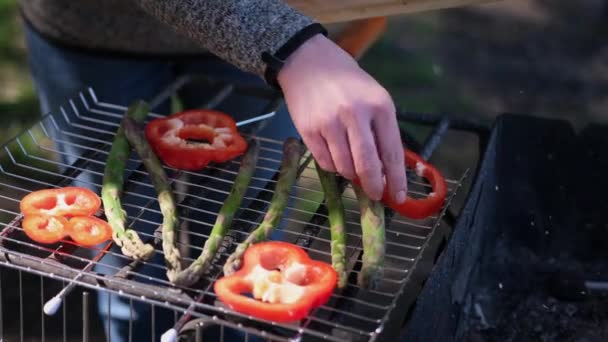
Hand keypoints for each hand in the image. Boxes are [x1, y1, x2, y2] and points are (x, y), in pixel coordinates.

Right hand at [277, 34, 406, 202]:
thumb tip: (387, 170)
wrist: (307, 61)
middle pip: (368, 165)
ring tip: (352, 166)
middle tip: (375, 195)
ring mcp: (329, 123)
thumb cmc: (346, 80)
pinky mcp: (308, 130)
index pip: (392, 152)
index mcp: (379, 106)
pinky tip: (335, 155)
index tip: (398, 196)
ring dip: (351, 174)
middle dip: (374, 186)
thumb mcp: (374, 97)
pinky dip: (333, 166)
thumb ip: (382, 130)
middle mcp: (355, 114)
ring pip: (345, 167)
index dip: (397, 179)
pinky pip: (325, 163)